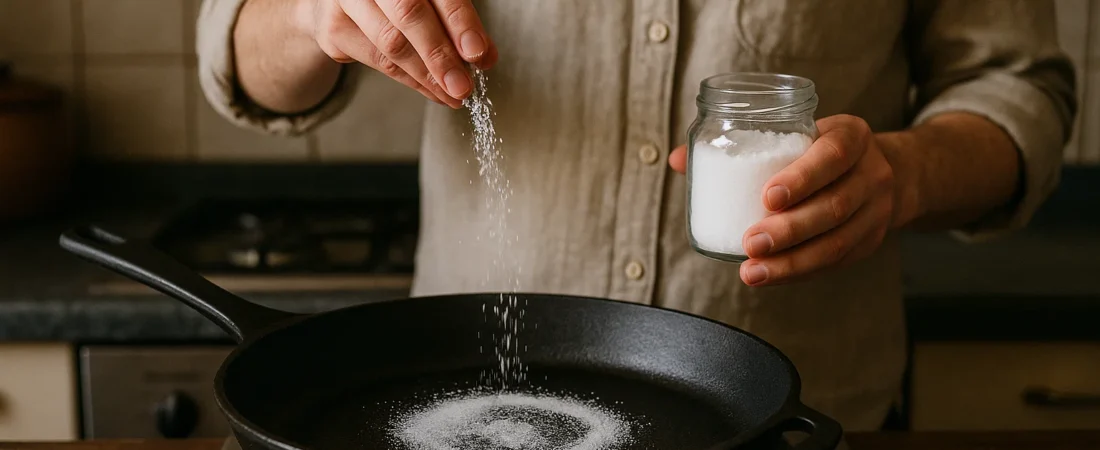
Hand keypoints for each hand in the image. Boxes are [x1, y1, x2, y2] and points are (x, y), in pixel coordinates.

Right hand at [303, 0, 498, 107]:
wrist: (344, 2)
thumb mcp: (432, 1)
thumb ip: (457, 23)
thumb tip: (483, 56)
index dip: (460, 22)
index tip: (476, 52)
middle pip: (409, 15)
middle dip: (440, 55)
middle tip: (462, 85)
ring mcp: (347, 1)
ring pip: (391, 44)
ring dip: (427, 76)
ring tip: (452, 93)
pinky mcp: (335, 29)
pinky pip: (378, 62)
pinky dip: (411, 80)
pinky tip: (432, 91)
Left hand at [669, 115, 897, 285]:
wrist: (888, 172)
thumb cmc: (820, 150)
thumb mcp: (796, 134)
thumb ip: (739, 145)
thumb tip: (676, 161)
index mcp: (851, 137)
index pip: (832, 155)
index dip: (801, 178)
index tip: (766, 197)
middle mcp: (871, 173)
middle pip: (833, 206)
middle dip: (789, 229)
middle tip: (750, 243)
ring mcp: (876, 211)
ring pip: (836, 242)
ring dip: (792, 262)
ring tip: (753, 271)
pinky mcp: (870, 241)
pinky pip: (835, 262)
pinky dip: (800, 272)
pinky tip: (770, 276)